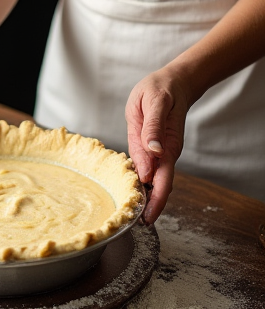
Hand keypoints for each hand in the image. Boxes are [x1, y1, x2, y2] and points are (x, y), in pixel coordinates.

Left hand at [125, 68, 190, 224]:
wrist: (174, 82)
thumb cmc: (162, 89)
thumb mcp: (154, 102)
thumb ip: (153, 127)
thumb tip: (154, 151)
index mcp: (167, 146)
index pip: (163, 180)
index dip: (156, 200)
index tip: (146, 217)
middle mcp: (166, 154)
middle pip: (161, 187)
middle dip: (152, 208)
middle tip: (139, 226)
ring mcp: (161, 154)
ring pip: (155, 183)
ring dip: (147, 200)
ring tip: (133, 218)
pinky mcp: (154, 152)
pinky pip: (150, 173)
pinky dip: (143, 187)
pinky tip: (134, 198)